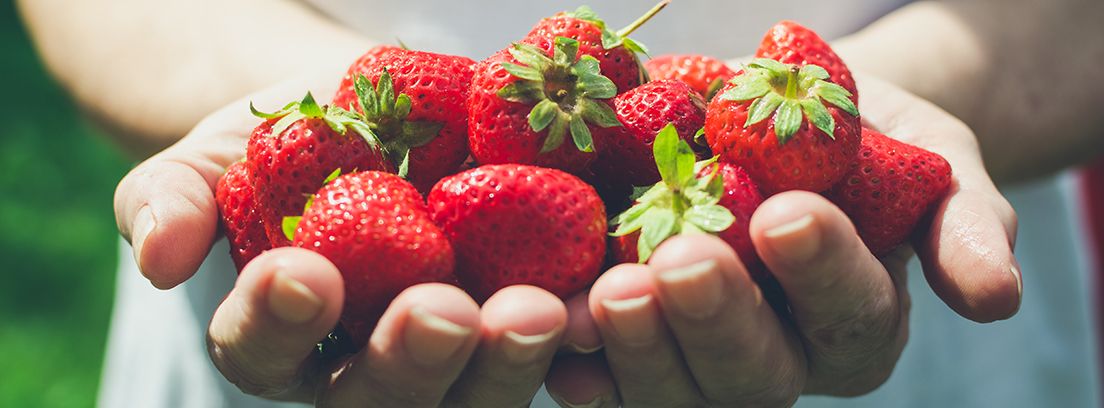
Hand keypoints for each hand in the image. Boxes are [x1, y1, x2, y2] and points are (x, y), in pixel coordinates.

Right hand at [113, 77, 579, 405]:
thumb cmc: (284, 139)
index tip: (301, 273)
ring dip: (505, 364)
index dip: (276, 323)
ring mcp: (451, 356)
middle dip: (410, 363)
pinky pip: (551, 351)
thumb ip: (172, 196)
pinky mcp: (520, 326)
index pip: (262, 349)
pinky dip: (578, 342)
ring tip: (537, 312)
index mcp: (279, 336)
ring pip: (473, 394)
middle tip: (440, 312)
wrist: (378, 112)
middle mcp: (365, 367)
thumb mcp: (216, 150)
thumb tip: (153, 256)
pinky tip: (598, 311)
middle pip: (380, 399)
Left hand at [544, 75, 1020, 406]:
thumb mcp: (929, 160)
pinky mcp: (628, 342)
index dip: (820, 272)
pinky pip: (600, 372)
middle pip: (753, 374)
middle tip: (682, 260)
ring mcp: (695, 360)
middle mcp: (777, 361)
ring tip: (610, 291)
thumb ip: (962, 225)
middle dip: (716, 320)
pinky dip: (576, 356)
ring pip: (672, 387)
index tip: (787, 213)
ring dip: (638, 347)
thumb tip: (996, 298)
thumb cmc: (859, 139)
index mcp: (854, 328)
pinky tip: (551, 323)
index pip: (849, 315)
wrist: (769, 117)